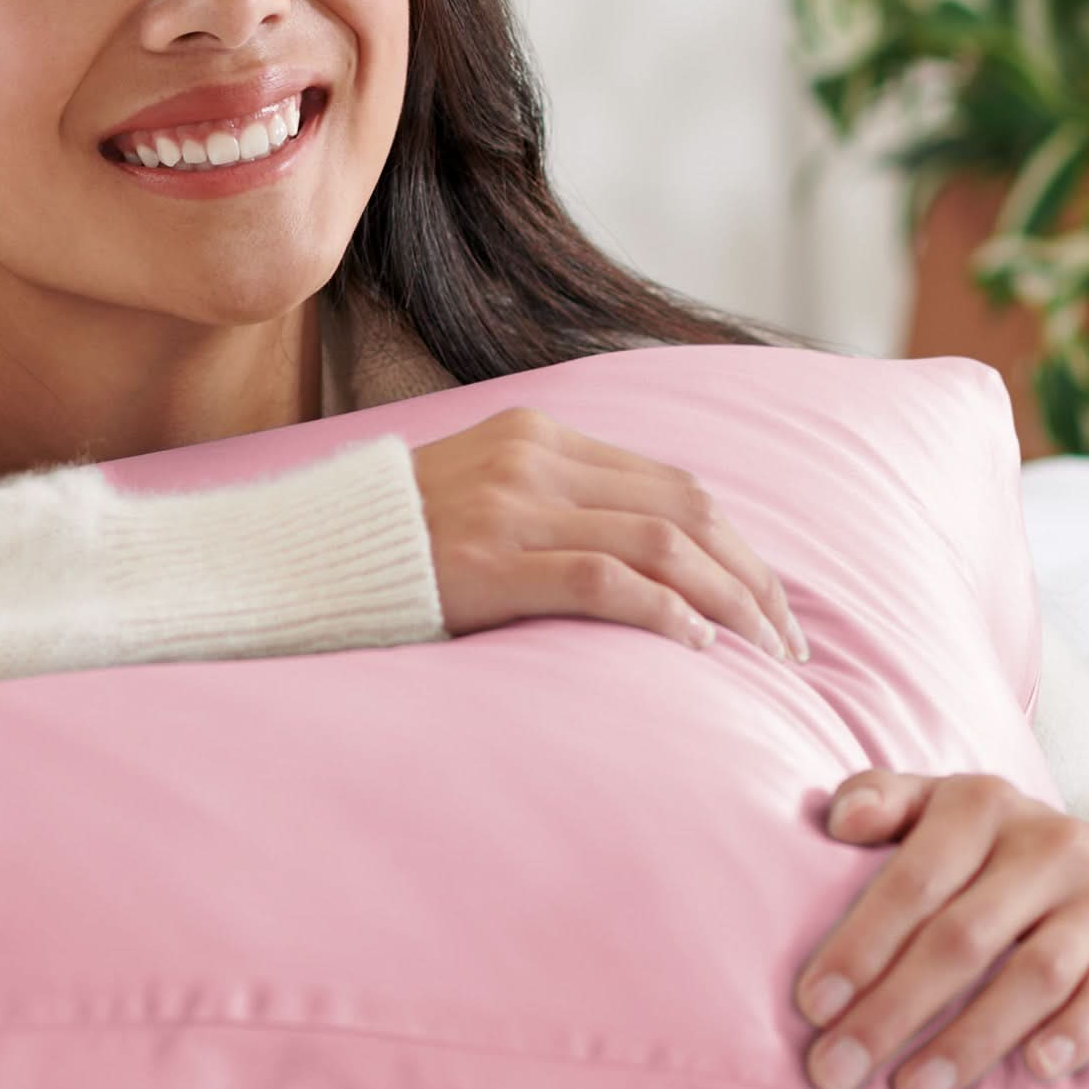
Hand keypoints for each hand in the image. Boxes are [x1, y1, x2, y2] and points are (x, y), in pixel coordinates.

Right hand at [407, 408, 806, 659]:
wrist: (301, 555)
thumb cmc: (394, 543)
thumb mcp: (479, 493)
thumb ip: (553, 503)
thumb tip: (643, 554)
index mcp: (537, 436)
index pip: (673, 483)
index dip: (737, 544)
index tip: (769, 600)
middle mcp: (532, 460)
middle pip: (685, 510)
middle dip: (752, 577)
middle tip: (787, 642)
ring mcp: (510, 508)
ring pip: (661, 543)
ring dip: (728, 601)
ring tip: (762, 652)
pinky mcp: (488, 563)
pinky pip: (603, 581)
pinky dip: (663, 612)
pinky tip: (695, 646)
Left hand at [792, 767, 1088, 1088]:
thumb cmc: (1013, 855)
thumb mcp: (952, 811)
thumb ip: (889, 800)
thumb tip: (837, 820)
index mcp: (982, 805)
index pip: (912, 879)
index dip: (859, 943)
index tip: (811, 1006)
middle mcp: (1050, 843)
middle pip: (962, 937)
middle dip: (892, 1010)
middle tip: (835, 1070)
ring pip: (1034, 976)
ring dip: (968, 1041)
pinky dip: (1075, 1033)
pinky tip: (1035, 1071)